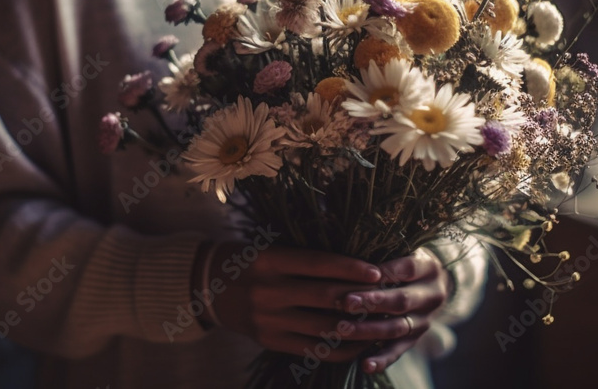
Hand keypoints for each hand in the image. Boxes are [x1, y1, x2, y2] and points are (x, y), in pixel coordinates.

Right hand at [203, 242, 422, 361]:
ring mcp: (268, 320)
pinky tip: (362, 342)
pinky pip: (314, 350)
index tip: (377, 271)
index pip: (316, 264)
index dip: (349, 268)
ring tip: (382, 321)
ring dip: (357, 326)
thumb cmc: (250, 259)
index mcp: (268, 261)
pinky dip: (342, 348)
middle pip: (324, 297)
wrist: (208, 286)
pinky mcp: (271, 341)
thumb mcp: (271, 247)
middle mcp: (267, 291)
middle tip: (389, 296)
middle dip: (360, 297)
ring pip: (323, 327)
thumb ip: (306, 254)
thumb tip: (356, 256)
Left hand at [342, 248, 449, 373]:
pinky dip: (381, 359)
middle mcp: (432, 296)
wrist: (431, 283)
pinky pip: (398, 351)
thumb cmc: (402, 259)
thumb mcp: (402, 249)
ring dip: (368, 330)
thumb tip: (346, 253)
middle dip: (371, 302)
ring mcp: (424, 320)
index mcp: (428, 268)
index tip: (355, 273)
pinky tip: (364, 364)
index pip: (406, 269)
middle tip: (345, 302)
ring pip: (397, 328)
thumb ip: (382, 251)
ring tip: (343, 329)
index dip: (383, 272)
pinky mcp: (415, 339)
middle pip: (401, 300)